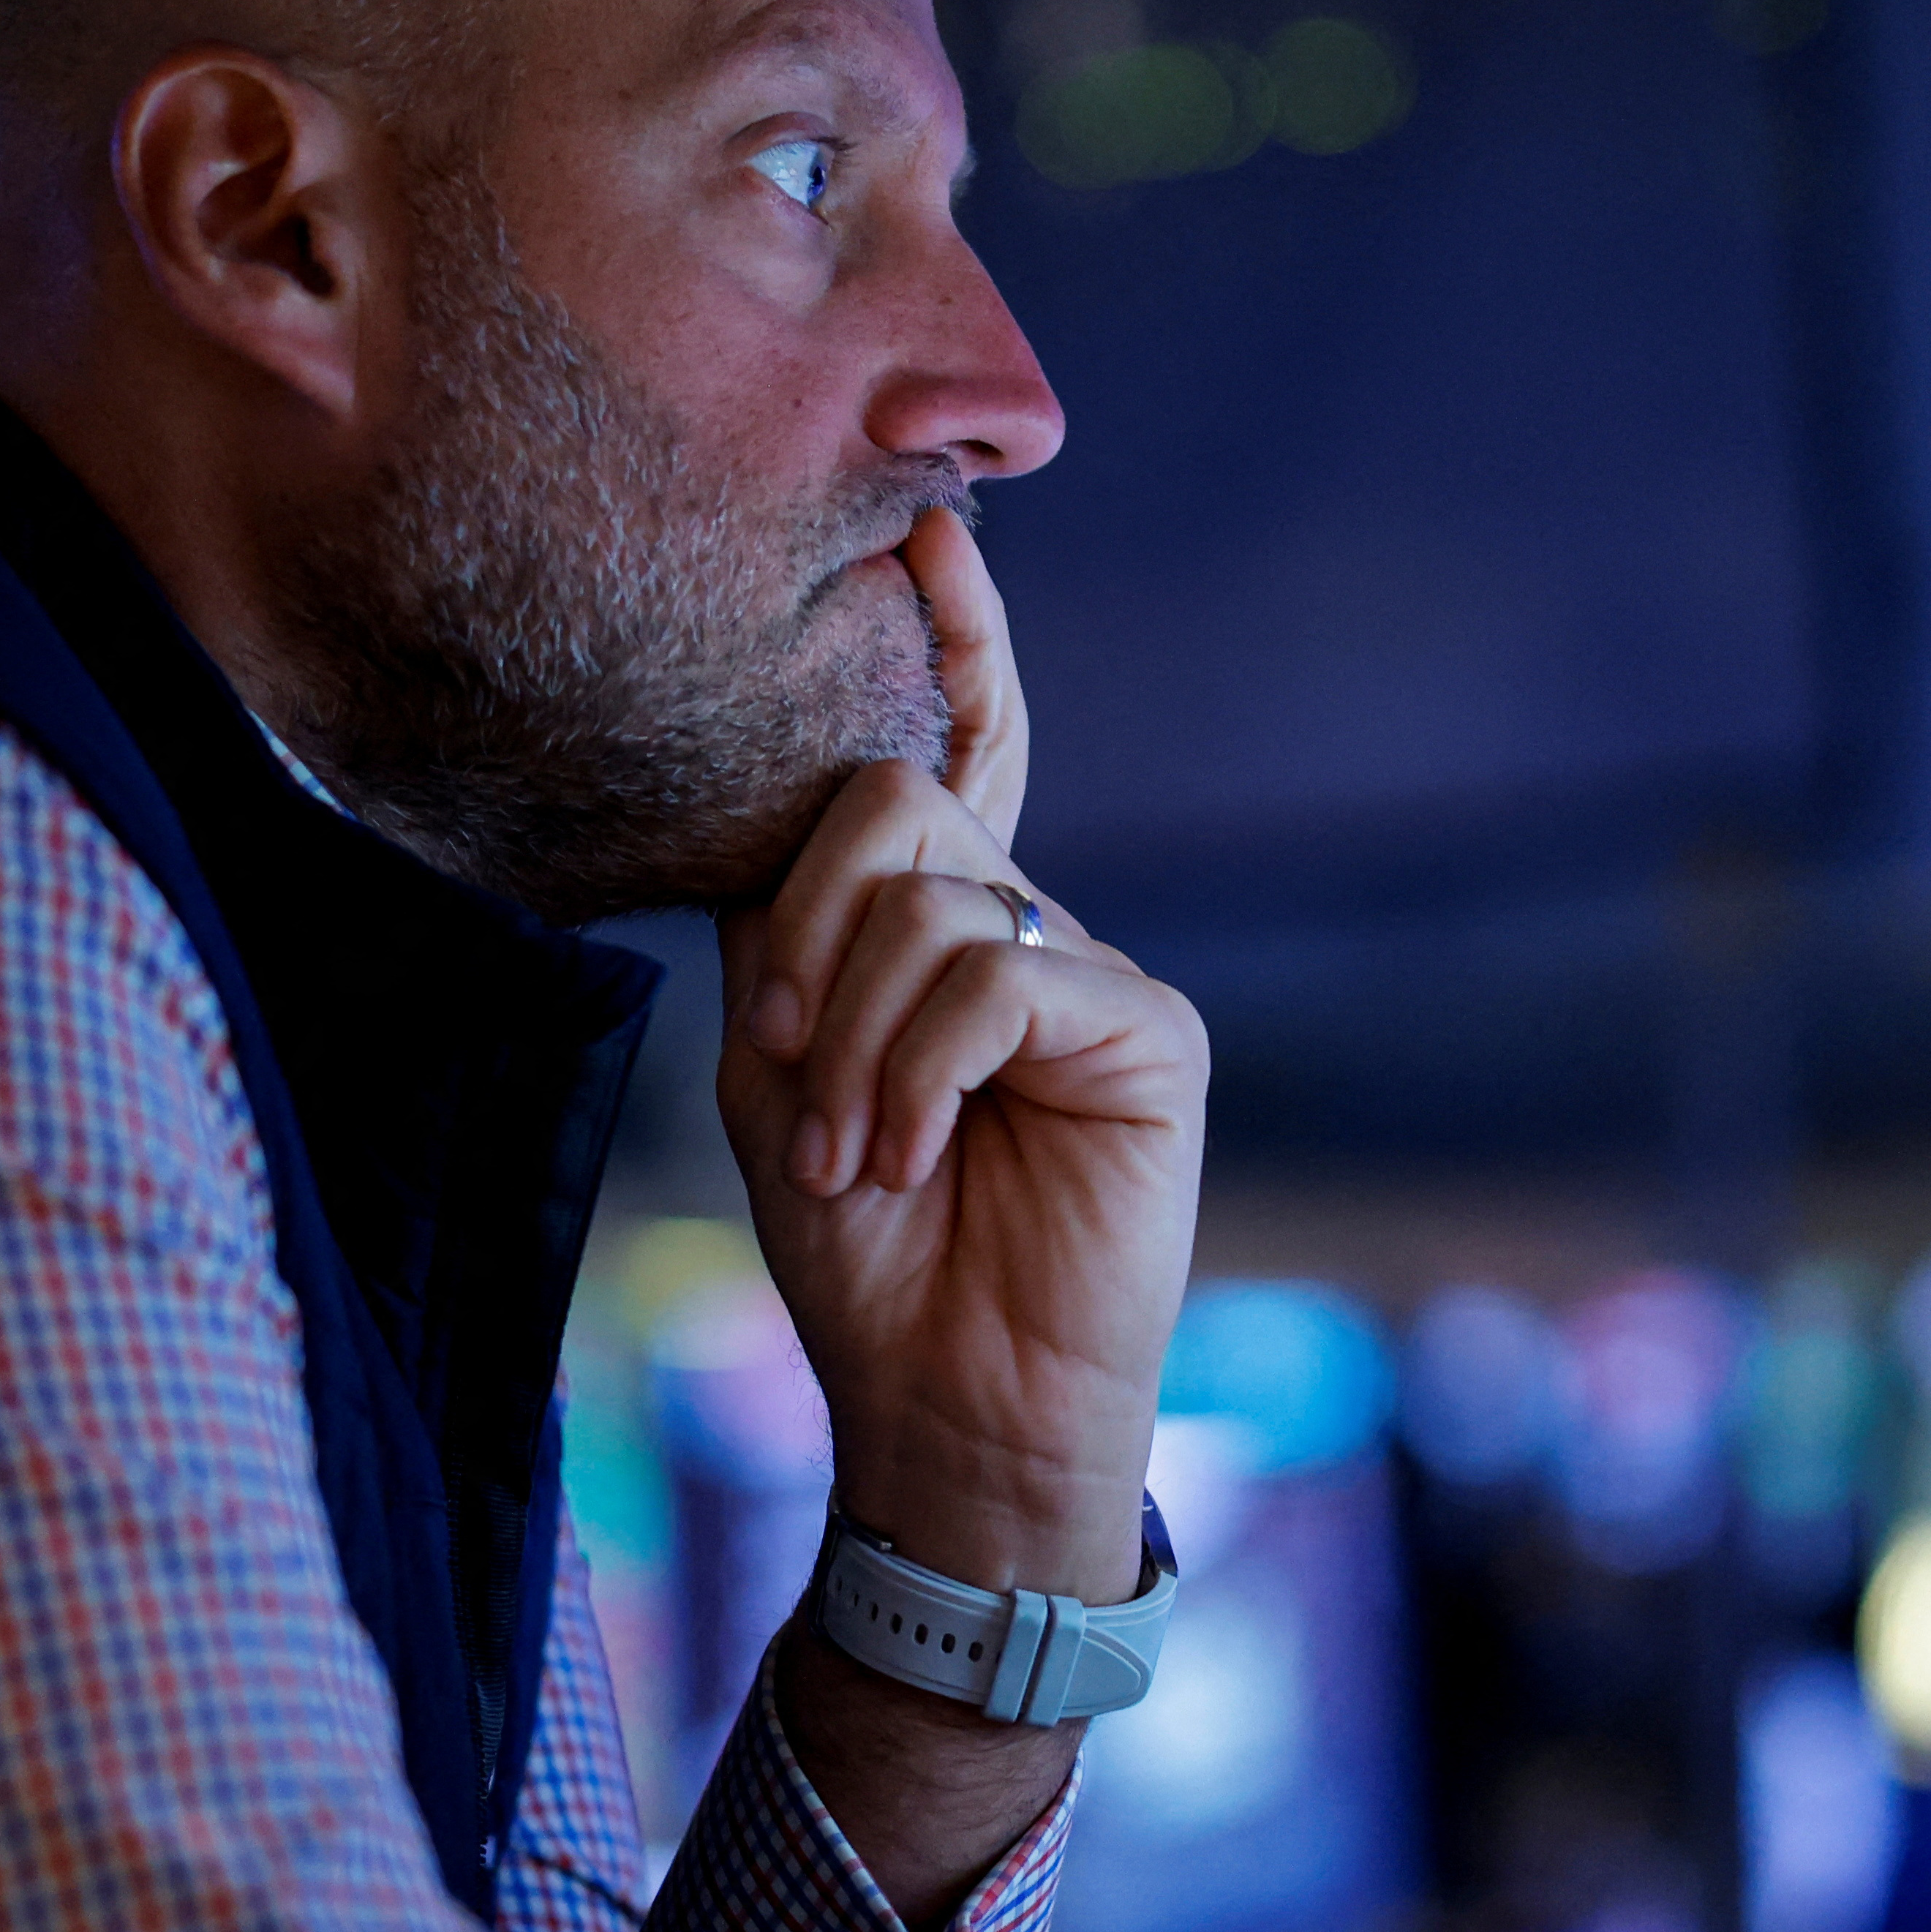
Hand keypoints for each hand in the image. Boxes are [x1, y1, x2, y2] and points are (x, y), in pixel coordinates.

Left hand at [718, 510, 1205, 1607]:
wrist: (947, 1404)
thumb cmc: (865, 1251)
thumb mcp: (785, 1063)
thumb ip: (789, 926)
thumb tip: (784, 802)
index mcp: (941, 923)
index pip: (955, 748)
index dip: (950, 636)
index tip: (928, 527)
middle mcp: (1026, 925)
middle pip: (894, 799)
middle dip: (806, 931)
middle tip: (782, 1064)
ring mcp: (1095, 971)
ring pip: (932, 895)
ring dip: (850, 1039)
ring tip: (850, 1157)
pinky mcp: (1148, 1028)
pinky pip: (998, 978)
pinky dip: (919, 1073)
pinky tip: (911, 1157)